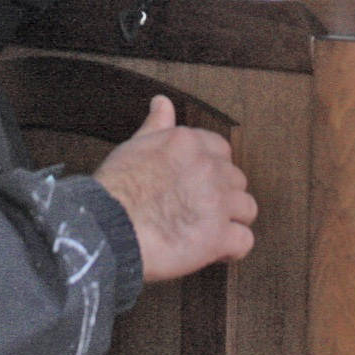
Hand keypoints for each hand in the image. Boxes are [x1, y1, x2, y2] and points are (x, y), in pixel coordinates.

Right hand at [93, 96, 256, 282]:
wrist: (108, 227)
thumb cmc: (114, 190)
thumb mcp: (134, 146)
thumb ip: (156, 125)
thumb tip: (162, 102)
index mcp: (188, 144)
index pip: (220, 150)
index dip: (211, 170)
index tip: (198, 184)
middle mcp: (208, 168)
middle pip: (236, 180)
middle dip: (222, 196)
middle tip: (200, 212)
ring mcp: (217, 202)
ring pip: (247, 208)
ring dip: (232, 221)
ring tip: (211, 232)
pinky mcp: (219, 236)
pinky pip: (245, 241)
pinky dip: (234, 249)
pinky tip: (218, 252)